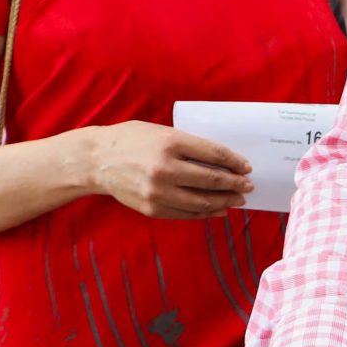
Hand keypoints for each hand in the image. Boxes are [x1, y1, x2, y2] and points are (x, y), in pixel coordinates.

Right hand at [85, 121, 252, 218]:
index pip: (214, 155)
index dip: (235, 163)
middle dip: (235, 184)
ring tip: (237, 200)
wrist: (97, 160)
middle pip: (212, 180)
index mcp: (171, 143)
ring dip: (225, 202)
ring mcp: (158, 191)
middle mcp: (165, 169)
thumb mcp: (163, 132)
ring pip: (202, 201)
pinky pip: (187, 213)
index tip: (247, 167)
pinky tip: (217, 210)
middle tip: (248, 186)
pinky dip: (205, 213)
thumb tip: (222, 162)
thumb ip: (190, 145)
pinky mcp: (153, 208)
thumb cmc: (133, 140)